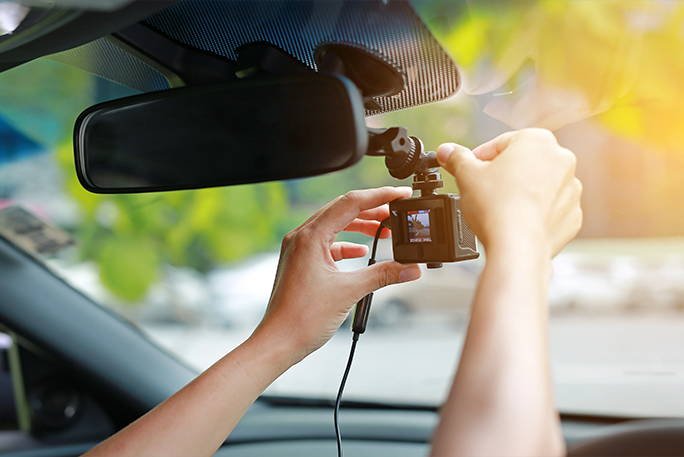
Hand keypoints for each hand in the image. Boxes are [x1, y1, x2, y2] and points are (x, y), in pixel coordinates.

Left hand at [254, 187, 421, 364]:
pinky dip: (346, 244)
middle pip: (342, 210)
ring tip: (383, 230)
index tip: (400, 194)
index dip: (379, 196)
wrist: (278, 342)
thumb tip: (410, 268)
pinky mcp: (300, 262)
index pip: (350, 203)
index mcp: (310, 236)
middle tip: (396, 212)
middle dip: (372, 209)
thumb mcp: (349, 292)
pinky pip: (327, 243)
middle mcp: (301, 237)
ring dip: (360, 226)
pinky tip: (361, 252)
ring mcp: (298, 249)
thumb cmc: (301, 319)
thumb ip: (383, 275)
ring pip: (334, 225)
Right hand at [437, 128, 581, 256]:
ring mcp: (571, 190)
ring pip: (538, 186)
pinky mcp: (572, 216)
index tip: (469, 171)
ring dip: (520, 193)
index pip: (501, 144)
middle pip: (523, 163)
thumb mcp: (466, 175)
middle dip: (503, 175)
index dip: (480, 158)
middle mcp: (562, 160)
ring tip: (499, 208)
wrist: (517, 247)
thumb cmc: (496, 207)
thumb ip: (457, 158)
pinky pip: (549, 209)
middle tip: (483, 190)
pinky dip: (534, 213)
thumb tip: (447, 151)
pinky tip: (515, 221)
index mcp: (538, 140)